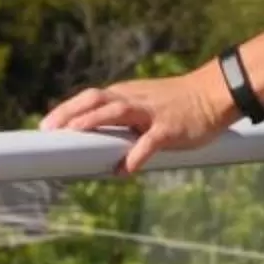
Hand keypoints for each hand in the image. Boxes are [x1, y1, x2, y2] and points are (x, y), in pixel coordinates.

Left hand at [42, 68, 242, 175]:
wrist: (218, 93)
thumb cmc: (181, 102)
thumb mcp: (147, 103)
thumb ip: (123, 118)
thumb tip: (98, 141)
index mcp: (128, 94)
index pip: (91, 97)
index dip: (66, 109)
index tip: (45, 125)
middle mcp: (136, 100)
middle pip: (97, 100)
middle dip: (71, 112)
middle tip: (49, 129)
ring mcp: (153, 113)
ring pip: (118, 112)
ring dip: (94, 121)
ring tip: (75, 134)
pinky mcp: (170, 128)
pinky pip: (150, 141)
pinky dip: (136, 155)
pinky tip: (125, 170)